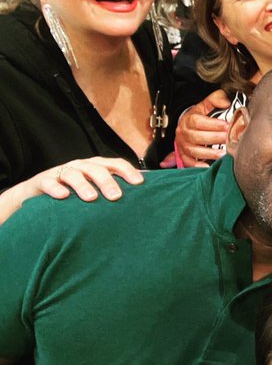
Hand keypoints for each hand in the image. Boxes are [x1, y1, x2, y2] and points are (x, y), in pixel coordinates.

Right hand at [1, 157, 143, 224]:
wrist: (37, 193)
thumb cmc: (73, 192)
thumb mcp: (93, 189)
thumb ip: (112, 192)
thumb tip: (141, 200)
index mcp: (95, 166)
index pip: (115, 164)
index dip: (127, 171)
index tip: (139, 184)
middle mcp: (80, 166)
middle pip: (96, 169)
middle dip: (107, 181)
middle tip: (116, 196)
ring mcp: (61, 172)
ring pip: (73, 174)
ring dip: (83, 185)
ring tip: (91, 198)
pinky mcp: (42, 181)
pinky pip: (49, 183)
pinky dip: (56, 188)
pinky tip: (63, 196)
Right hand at [175, 89, 231, 167]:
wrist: (186, 126)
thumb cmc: (199, 116)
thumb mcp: (206, 104)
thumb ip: (216, 99)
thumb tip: (226, 102)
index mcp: (189, 119)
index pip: (198, 122)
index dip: (213, 124)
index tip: (227, 126)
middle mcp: (184, 133)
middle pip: (197, 137)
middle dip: (215, 139)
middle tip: (229, 140)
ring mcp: (183, 145)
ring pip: (194, 151)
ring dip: (209, 154)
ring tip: (224, 154)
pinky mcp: (183, 156)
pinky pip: (188, 163)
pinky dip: (197, 166)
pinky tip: (208, 166)